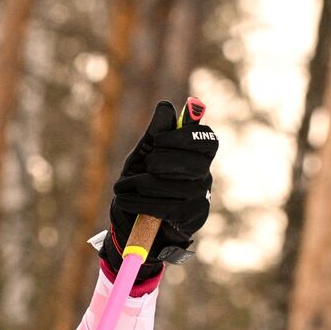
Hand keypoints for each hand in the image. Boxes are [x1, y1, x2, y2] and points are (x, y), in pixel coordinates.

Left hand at [101, 99, 217, 280]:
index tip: (156, 141)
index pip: (207, 139)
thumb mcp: (144, 155)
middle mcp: (205, 176)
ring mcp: (200, 199)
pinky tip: (125, 199)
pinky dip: (136, 201)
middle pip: (192, 162)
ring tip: (124, 186)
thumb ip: (155, 133)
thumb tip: (167, 106)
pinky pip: (162, 206)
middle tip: (143, 166)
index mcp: (198, 156)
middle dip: (159, 162)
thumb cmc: (142, 183)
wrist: (134, 223)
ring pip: (171, 186)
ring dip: (139, 184)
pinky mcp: (189, 220)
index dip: (182, 137)